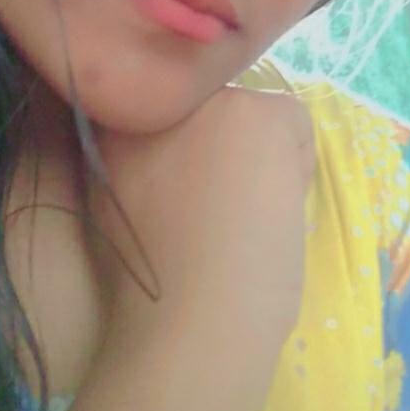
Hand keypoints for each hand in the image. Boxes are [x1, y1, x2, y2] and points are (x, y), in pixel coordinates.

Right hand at [91, 85, 313, 361]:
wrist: (191, 318)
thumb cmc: (156, 279)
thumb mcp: (114, 201)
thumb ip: (132, 155)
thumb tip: (175, 140)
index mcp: (115, 116)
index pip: (173, 106)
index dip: (191, 150)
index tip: (187, 195)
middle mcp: (158, 92)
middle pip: (217, 105)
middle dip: (225, 150)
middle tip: (216, 211)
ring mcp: (210, 96)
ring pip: (255, 113)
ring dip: (259, 158)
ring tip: (240, 217)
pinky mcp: (261, 111)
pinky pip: (295, 122)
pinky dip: (295, 164)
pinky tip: (269, 210)